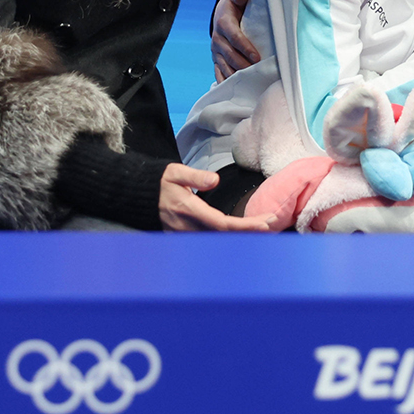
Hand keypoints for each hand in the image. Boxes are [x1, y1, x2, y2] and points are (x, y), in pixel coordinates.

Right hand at [158, 163, 276, 230]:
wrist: (141, 197)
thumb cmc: (161, 183)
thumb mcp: (174, 173)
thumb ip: (194, 176)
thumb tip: (213, 180)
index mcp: (188, 210)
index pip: (221, 223)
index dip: (244, 226)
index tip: (263, 224)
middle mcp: (189, 227)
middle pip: (225, 236)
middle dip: (249, 232)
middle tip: (272, 225)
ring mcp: (186, 236)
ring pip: (219, 241)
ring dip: (241, 236)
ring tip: (264, 229)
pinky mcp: (186, 238)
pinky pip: (211, 241)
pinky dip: (229, 238)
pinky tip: (243, 234)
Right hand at [212, 0, 259, 81]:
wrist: (220, 14)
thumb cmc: (233, 8)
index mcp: (223, 24)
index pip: (235, 38)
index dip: (245, 48)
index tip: (257, 56)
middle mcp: (217, 39)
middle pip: (230, 55)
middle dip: (243, 64)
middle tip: (257, 72)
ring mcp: (215, 51)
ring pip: (225, 66)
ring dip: (236, 74)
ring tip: (250, 82)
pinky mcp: (215, 59)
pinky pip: (218, 72)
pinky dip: (225, 81)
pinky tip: (235, 89)